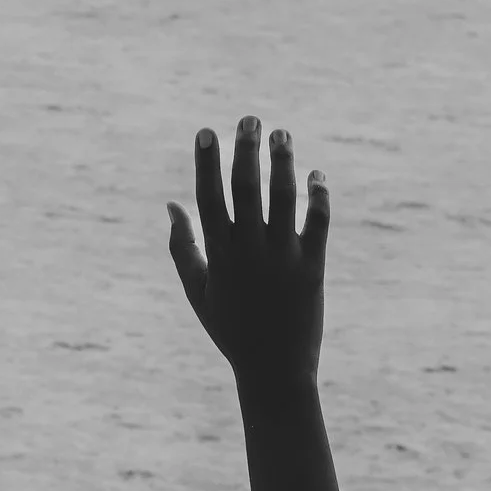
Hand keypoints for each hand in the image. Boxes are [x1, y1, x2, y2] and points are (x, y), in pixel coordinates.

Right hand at [167, 116, 330, 392]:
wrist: (274, 371)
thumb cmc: (231, 330)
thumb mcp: (199, 291)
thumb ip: (182, 247)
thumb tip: (172, 203)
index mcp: (219, 257)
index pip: (209, 199)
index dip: (206, 163)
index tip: (207, 132)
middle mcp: (250, 253)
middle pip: (247, 190)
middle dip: (246, 150)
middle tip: (250, 119)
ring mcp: (283, 259)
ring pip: (283, 199)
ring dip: (282, 163)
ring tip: (282, 135)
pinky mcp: (313, 268)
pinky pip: (318, 222)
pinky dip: (318, 195)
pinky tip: (315, 174)